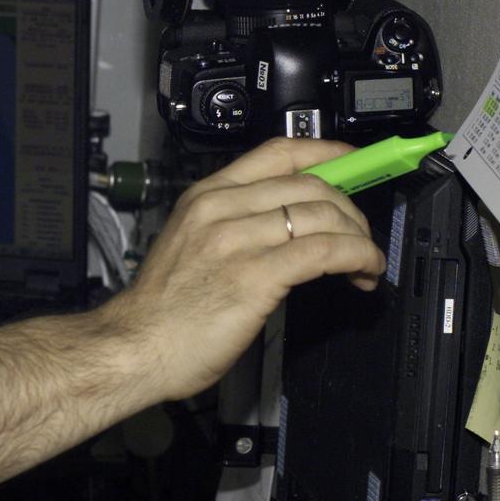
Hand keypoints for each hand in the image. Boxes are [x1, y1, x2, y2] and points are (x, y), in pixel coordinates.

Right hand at [103, 137, 386, 401]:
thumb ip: (233, 226)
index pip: (277, 153)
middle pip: (310, 186)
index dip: (326, 152)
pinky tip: (363, 273)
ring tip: (364, 264)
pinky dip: (357, 257)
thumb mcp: (190, 244)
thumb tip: (288, 226)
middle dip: (350, 211)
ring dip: (360, 238)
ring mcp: (236, 240)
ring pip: (323, 216)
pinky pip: (325, 251)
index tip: (354, 163)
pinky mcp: (255, 276)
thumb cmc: (162, 309)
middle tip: (359, 238)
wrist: (134, 347)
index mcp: (205, 196)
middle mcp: (220, 209)